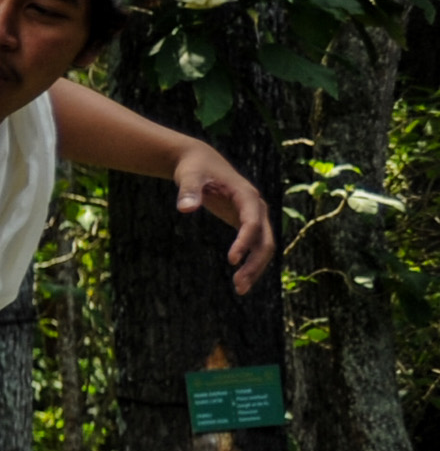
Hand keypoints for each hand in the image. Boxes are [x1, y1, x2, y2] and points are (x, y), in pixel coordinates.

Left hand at [177, 143, 275, 292]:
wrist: (200, 161)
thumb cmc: (194, 167)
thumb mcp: (189, 176)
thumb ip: (188, 191)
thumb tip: (185, 209)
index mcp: (246, 195)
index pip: (252, 222)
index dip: (244, 241)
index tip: (231, 260)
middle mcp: (256, 207)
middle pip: (265, 240)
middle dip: (255, 263)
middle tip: (238, 285)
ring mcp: (254, 215)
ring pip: (263, 246)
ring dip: (255, 268)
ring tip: (239, 290)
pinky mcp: (246, 222)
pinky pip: (255, 245)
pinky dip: (250, 262)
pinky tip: (239, 279)